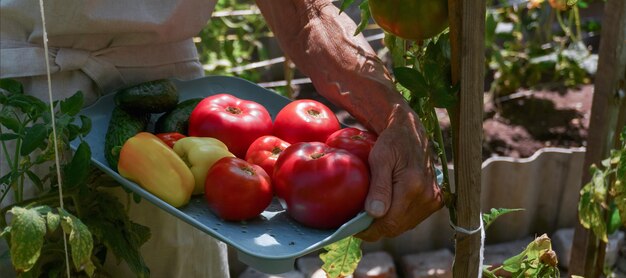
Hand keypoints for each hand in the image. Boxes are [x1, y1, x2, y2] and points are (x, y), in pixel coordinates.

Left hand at [356, 105, 442, 240]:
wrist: (412, 131)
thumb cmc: (392, 142)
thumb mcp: (380, 158)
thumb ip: (379, 186)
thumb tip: (374, 213)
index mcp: (413, 186)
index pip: (389, 223)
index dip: (370, 231)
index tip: (354, 229)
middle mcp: (427, 196)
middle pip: (397, 227)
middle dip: (376, 229)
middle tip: (358, 223)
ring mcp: (434, 199)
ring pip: (405, 226)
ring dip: (387, 224)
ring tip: (370, 216)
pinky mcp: (436, 199)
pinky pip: (413, 218)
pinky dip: (399, 218)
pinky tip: (386, 209)